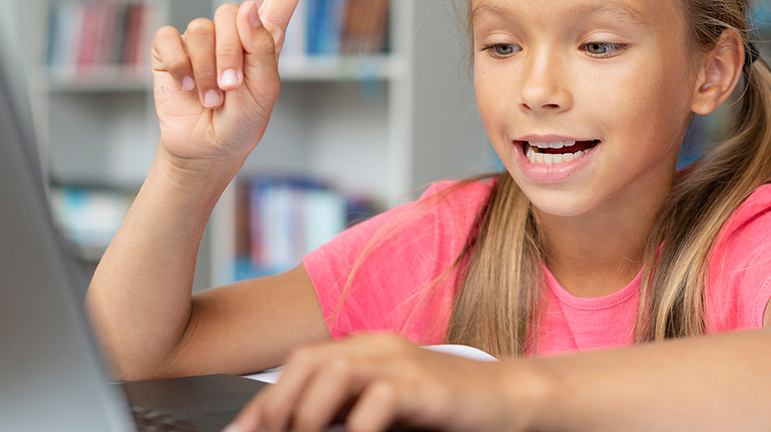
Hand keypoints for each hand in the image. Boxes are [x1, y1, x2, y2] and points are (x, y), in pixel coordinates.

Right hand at [150, 0, 319, 172]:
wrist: (207, 148)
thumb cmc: (242, 122)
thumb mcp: (264, 91)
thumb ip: (262, 49)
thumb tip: (247, 6)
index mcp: (265, 38)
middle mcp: (233, 31)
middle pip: (232, 14)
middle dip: (232, 58)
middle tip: (231, 91)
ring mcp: (200, 38)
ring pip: (203, 30)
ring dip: (209, 72)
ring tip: (212, 97)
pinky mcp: (170, 49)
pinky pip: (172, 41)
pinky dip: (180, 68)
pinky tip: (186, 87)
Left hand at [224, 334, 535, 431]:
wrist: (505, 399)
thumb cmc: (443, 410)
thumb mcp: (384, 410)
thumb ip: (347, 414)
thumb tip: (299, 428)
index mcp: (364, 349)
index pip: (300, 365)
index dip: (265, 402)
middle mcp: (377, 348)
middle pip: (308, 360)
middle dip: (278, 403)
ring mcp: (401, 362)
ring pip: (333, 369)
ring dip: (308, 412)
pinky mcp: (425, 385)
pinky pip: (379, 398)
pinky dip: (357, 425)